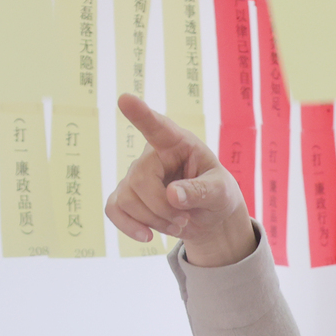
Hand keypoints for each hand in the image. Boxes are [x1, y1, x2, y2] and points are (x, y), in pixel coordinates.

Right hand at [104, 93, 255, 266]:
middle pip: (140, 180)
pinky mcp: (127, 196)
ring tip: (179, 224)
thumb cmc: (217, 193)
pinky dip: (129, 227)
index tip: (125, 99)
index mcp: (177, 143)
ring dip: (155, 221)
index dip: (141, 114)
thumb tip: (172, 195)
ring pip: (128, 200)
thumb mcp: (220, 191)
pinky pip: (114, 210)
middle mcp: (151, 155)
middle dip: (163, 208)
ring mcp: (135, 176)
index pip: (158, 127)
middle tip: (186, 219)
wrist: (209, 216)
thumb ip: (201, 191)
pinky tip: (147, 237)